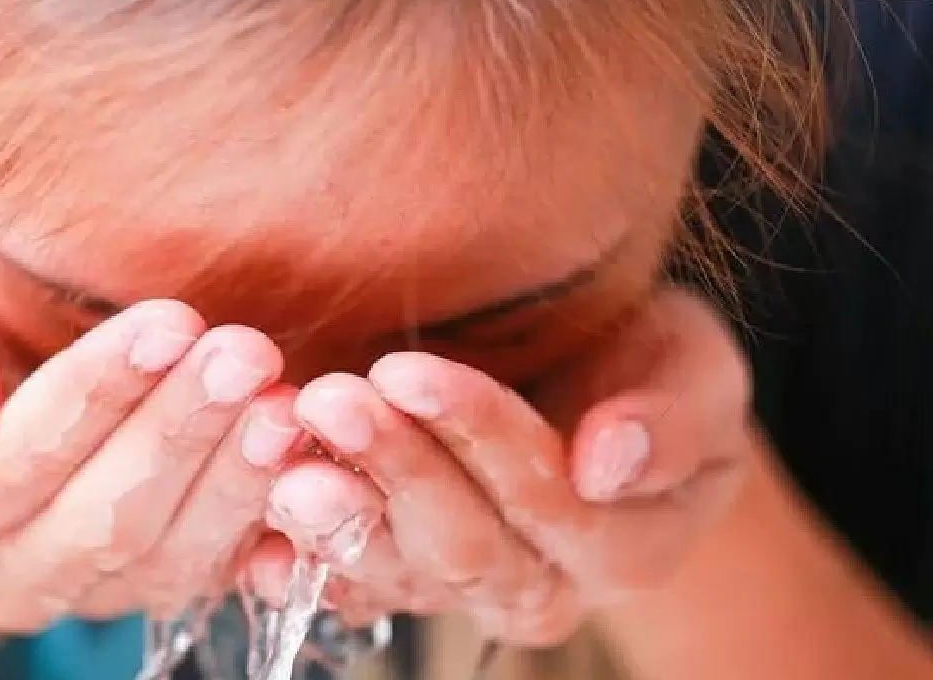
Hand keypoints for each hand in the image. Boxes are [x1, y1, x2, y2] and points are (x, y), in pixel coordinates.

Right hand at [0, 257, 298, 629]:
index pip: (17, 463)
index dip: (95, 395)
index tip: (168, 321)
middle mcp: (7, 576)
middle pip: (104, 520)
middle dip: (180, 434)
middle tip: (245, 354)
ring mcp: (90, 592)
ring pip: (169, 558)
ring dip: (234, 478)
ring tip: (287, 402)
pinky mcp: (156, 582)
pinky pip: (217, 570)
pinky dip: (265, 516)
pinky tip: (303, 455)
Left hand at [248, 289, 749, 644]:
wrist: (595, 380)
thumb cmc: (650, 367)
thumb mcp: (694, 374)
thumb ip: (672, 423)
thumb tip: (610, 464)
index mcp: (622, 544)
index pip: (546, 496)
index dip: (479, 436)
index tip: (410, 372)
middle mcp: (537, 580)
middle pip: (461, 542)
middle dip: (394, 468)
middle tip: (330, 400)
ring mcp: (461, 581)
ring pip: (396, 569)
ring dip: (337, 516)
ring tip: (285, 463)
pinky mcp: (400, 569)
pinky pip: (347, 584)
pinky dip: (299, 566)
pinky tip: (256, 540)